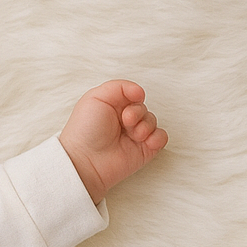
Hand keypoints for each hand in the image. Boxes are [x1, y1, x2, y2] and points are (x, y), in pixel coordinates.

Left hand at [58, 80, 167, 204]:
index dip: (134, 96)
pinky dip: (157, 137)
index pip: (134, 95)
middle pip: (144, 108)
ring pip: (153, 121)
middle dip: (138, 112)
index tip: (126, 104)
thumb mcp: (96, 97)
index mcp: (114, 107)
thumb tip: (140, 92)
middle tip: (126, 121)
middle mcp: (124, 121)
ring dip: (146, 125)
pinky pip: (161, 138)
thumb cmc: (85, 130)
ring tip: (133, 134)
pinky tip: (145, 141)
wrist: (85, 160)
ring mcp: (134, 136)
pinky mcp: (143, 150)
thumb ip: (119, 87)